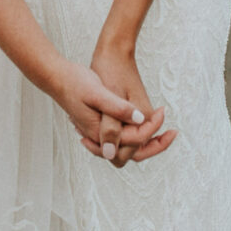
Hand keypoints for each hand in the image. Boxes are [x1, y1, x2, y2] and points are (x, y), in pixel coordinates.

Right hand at [45, 60, 169, 163]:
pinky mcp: (99, 127)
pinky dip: (136, 134)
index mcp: (100, 134)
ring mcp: (98, 134)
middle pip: (131, 154)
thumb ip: (118, 110)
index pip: (134, 141)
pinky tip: (144, 121)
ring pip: (127, 148)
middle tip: (172, 133)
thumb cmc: (75, 83)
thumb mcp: (98, 93)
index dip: (151, 128)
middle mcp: (99, 139)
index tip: (162, 111)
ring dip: (146, 141)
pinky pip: (122, 138)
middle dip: (154, 145)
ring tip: (162, 129)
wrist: (57, 77)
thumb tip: (140, 122)